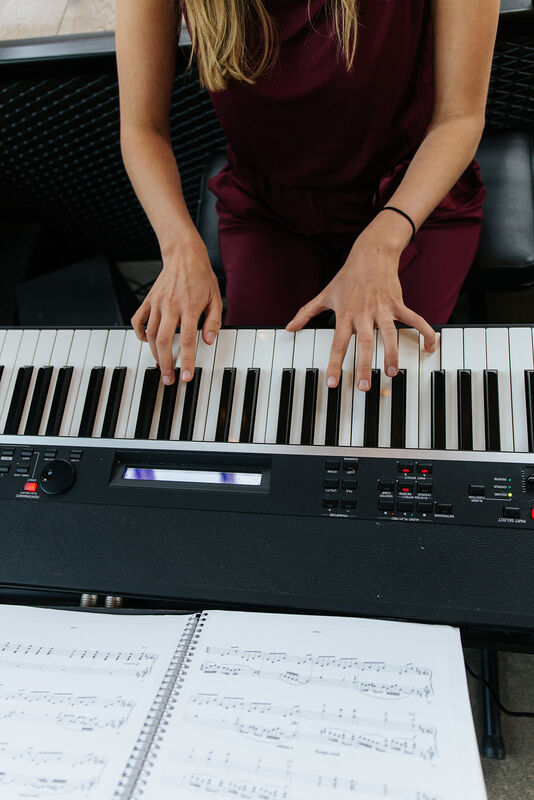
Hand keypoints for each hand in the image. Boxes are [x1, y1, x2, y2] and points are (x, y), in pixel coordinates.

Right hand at [131, 234, 222, 384]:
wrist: (184, 255)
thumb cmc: (202, 277)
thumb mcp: (216, 298)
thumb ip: (214, 321)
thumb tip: (208, 342)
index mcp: (190, 307)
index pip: (188, 340)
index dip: (187, 361)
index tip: (187, 377)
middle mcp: (171, 306)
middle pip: (163, 341)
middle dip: (166, 364)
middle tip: (169, 379)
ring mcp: (157, 303)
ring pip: (150, 334)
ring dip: (154, 353)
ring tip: (161, 365)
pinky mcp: (148, 300)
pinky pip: (138, 320)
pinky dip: (139, 334)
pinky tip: (146, 342)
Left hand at [286, 219, 435, 389]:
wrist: (371, 254)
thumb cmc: (347, 277)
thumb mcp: (324, 295)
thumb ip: (306, 313)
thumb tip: (289, 327)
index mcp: (345, 315)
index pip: (338, 344)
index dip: (335, 364)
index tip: (333, 383)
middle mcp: (363, 314)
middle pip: (365, 343)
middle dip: (366, 366)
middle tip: (365, 387)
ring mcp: (382, 309)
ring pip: (389, 334)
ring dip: (392, 354)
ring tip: (393, 372)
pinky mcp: (398, 303)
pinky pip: (414, 320)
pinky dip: (425, 332)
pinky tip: (430, 347)